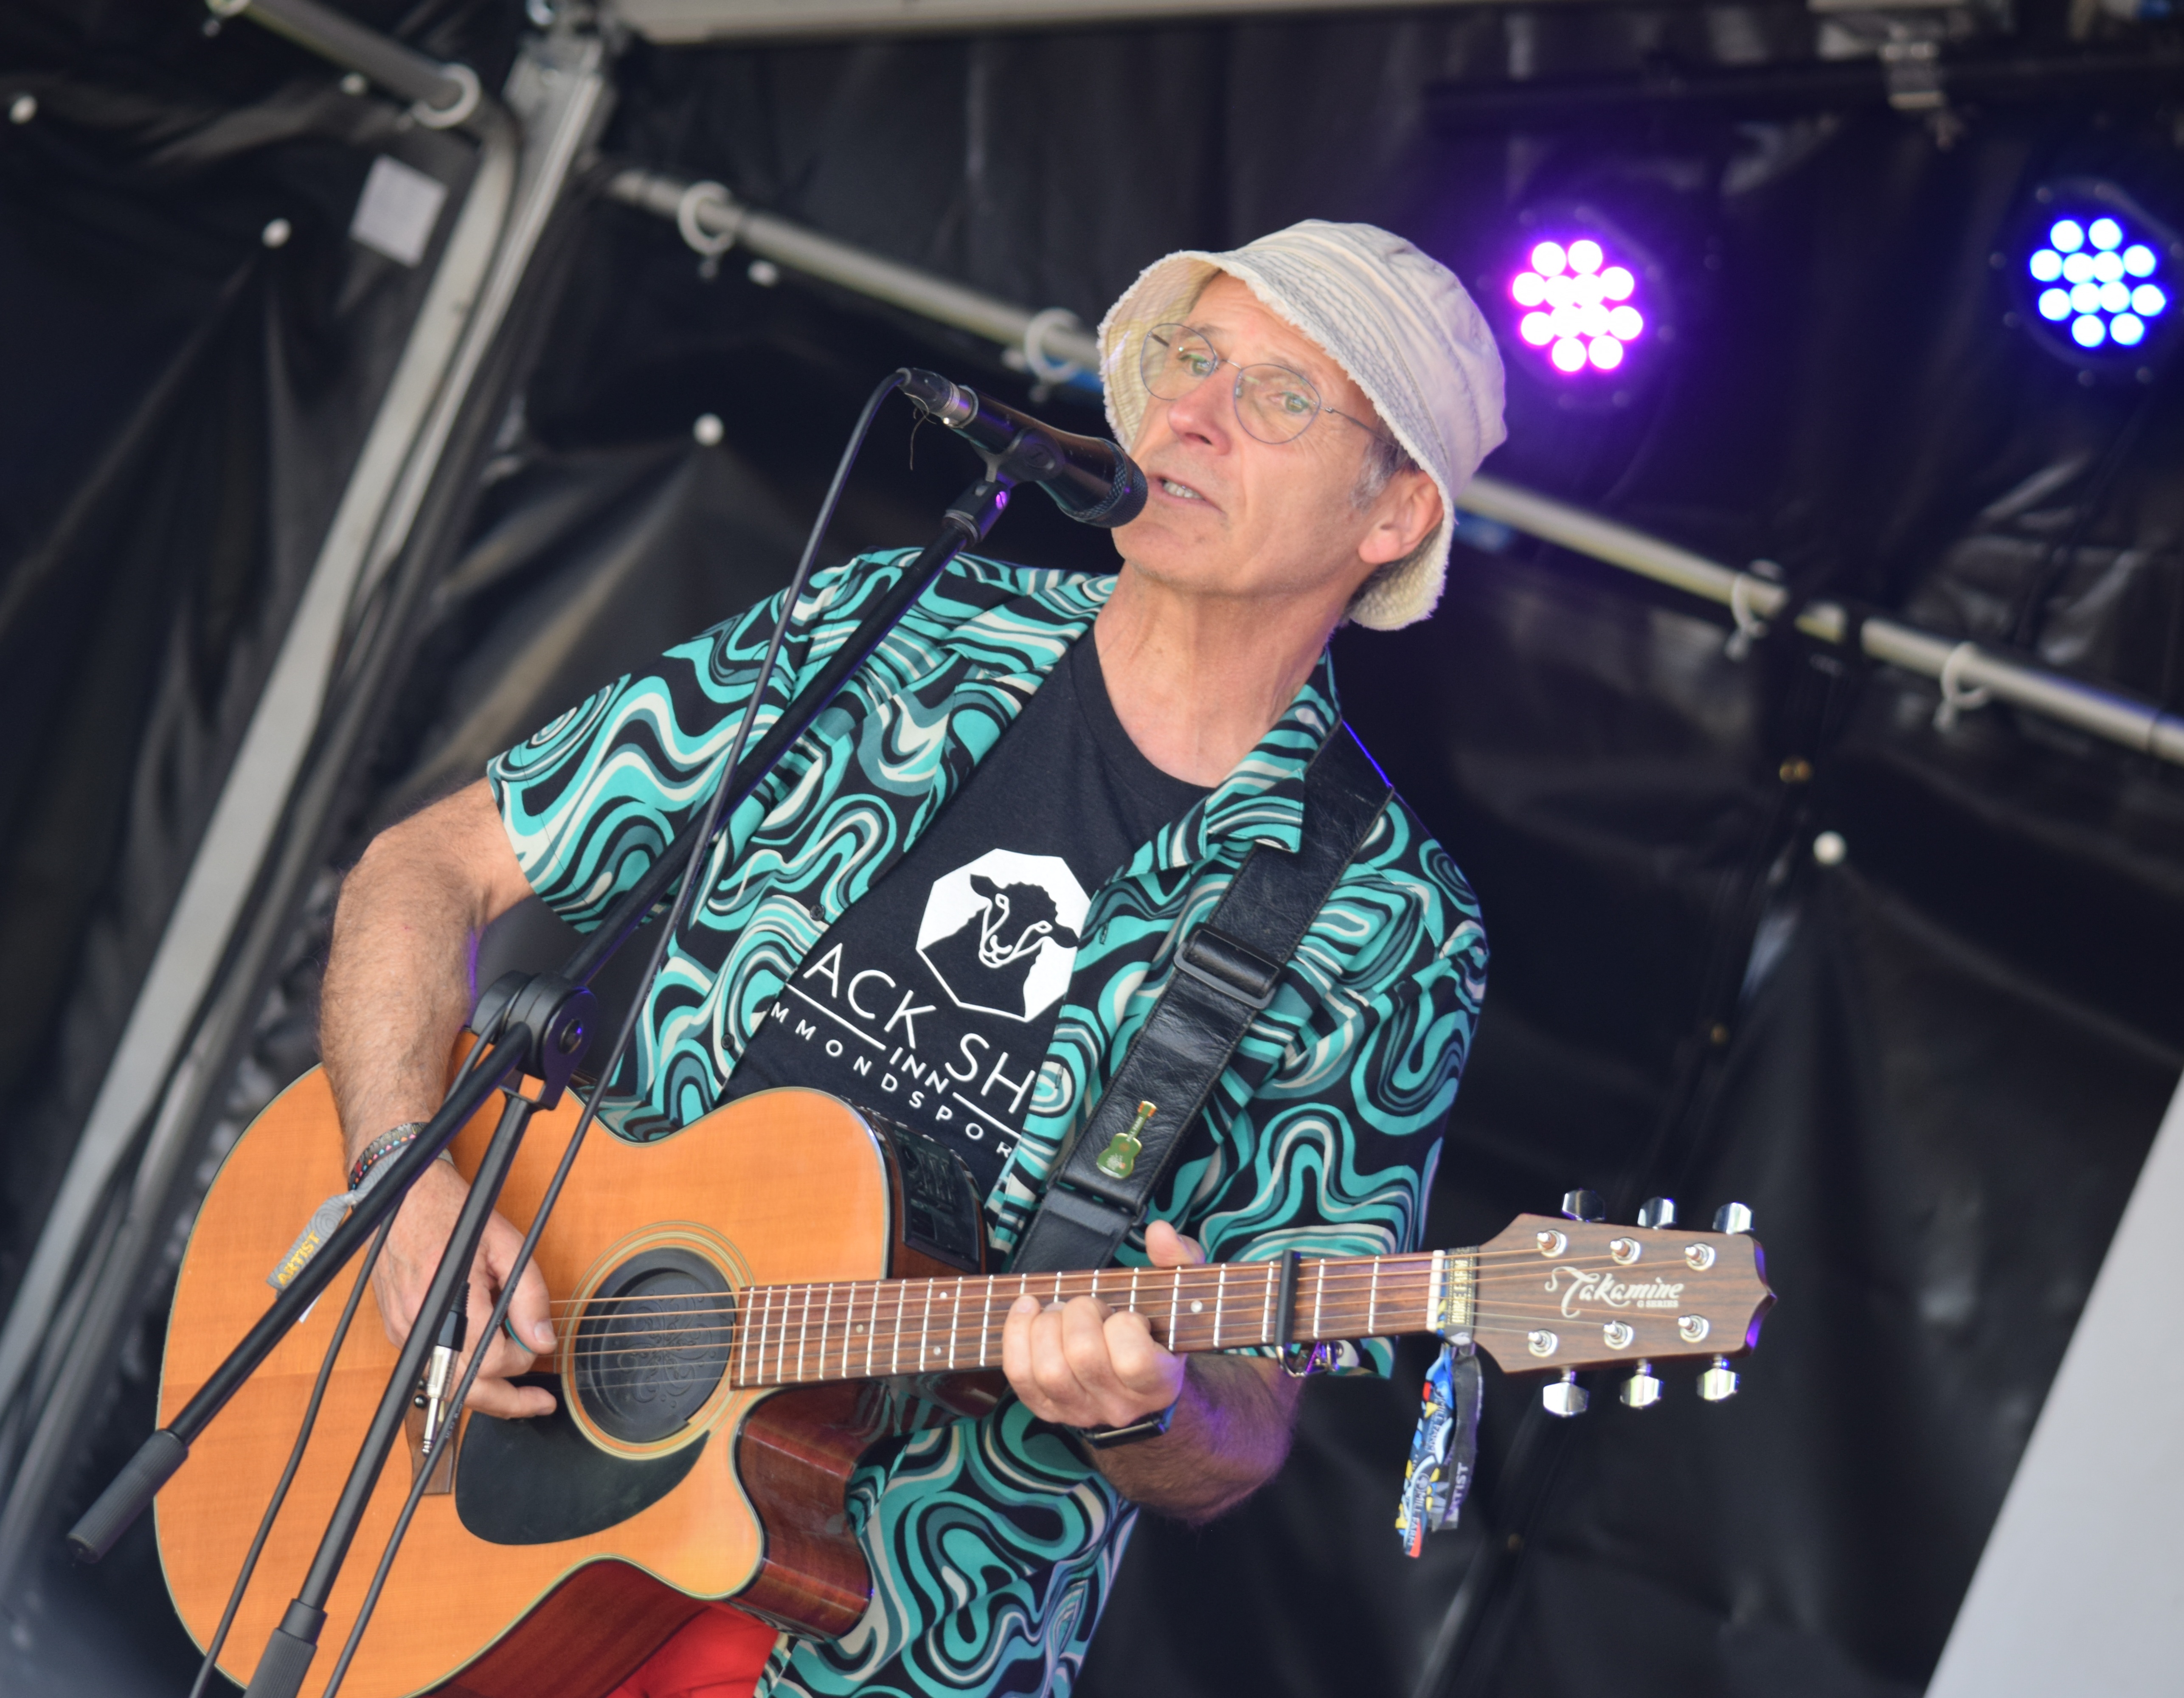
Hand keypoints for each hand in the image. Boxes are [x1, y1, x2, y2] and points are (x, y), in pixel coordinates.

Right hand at [372, 1160, 556, 1418]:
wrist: (406, 1199)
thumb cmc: (457, 1216)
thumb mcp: (508, 1246)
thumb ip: (529, 1295)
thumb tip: (543, 1341)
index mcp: (449, 1299)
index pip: (489, 1361)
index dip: (521, 1360)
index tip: (538, 1345)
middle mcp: (421, 1322)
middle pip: (464, 1388)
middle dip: (507, 1402)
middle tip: (538, 1403)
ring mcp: (405, 1330)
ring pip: (447, 1383)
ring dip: (485, 1389)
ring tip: (518, 1386)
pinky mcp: (399, 1330)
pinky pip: (434, 1365)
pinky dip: (463, 1369)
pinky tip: (484, 1354)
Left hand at [1001, 1220, 1205, 1429]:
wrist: (1140, 1383)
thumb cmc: (1157, 1331)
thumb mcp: (1178, 1293)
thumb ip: (1178, 1258)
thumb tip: (1159, 1232)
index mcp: (1158, 1383)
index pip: (1133, 1360)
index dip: (1124, 1325)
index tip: (1128, 1314)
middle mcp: (1118, 1406)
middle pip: (1083, 1356)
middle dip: (1079, 1313)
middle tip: (1087, 1305)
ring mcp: (1080, 1411)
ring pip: (1048, 1369)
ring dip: (1048, 1325)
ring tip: (1059, 1312)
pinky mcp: (1047, 1408)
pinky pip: (1019, 1375)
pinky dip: (1016, 1334)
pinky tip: (1027, 1312)